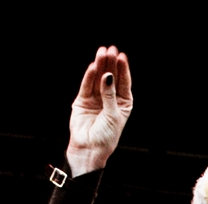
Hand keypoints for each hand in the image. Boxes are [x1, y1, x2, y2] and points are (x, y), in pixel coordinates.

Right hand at [67, 45, 131, 174]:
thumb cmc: (106, 137)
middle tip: (111, 50)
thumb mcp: (113, 115)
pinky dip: (89, 77)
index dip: (122, 69)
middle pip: (111, 77)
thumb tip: (107, 75)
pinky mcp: (83, 100)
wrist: (89, 150)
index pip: (123, 82)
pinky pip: (87, 86)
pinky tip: (93, 67)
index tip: (121, 56)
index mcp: (122, 103)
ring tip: (101, 53)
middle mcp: (109, 98)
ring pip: (98, 78)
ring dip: (100, 66)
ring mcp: (96, 98)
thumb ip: (109, 94)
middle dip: (111, 63)